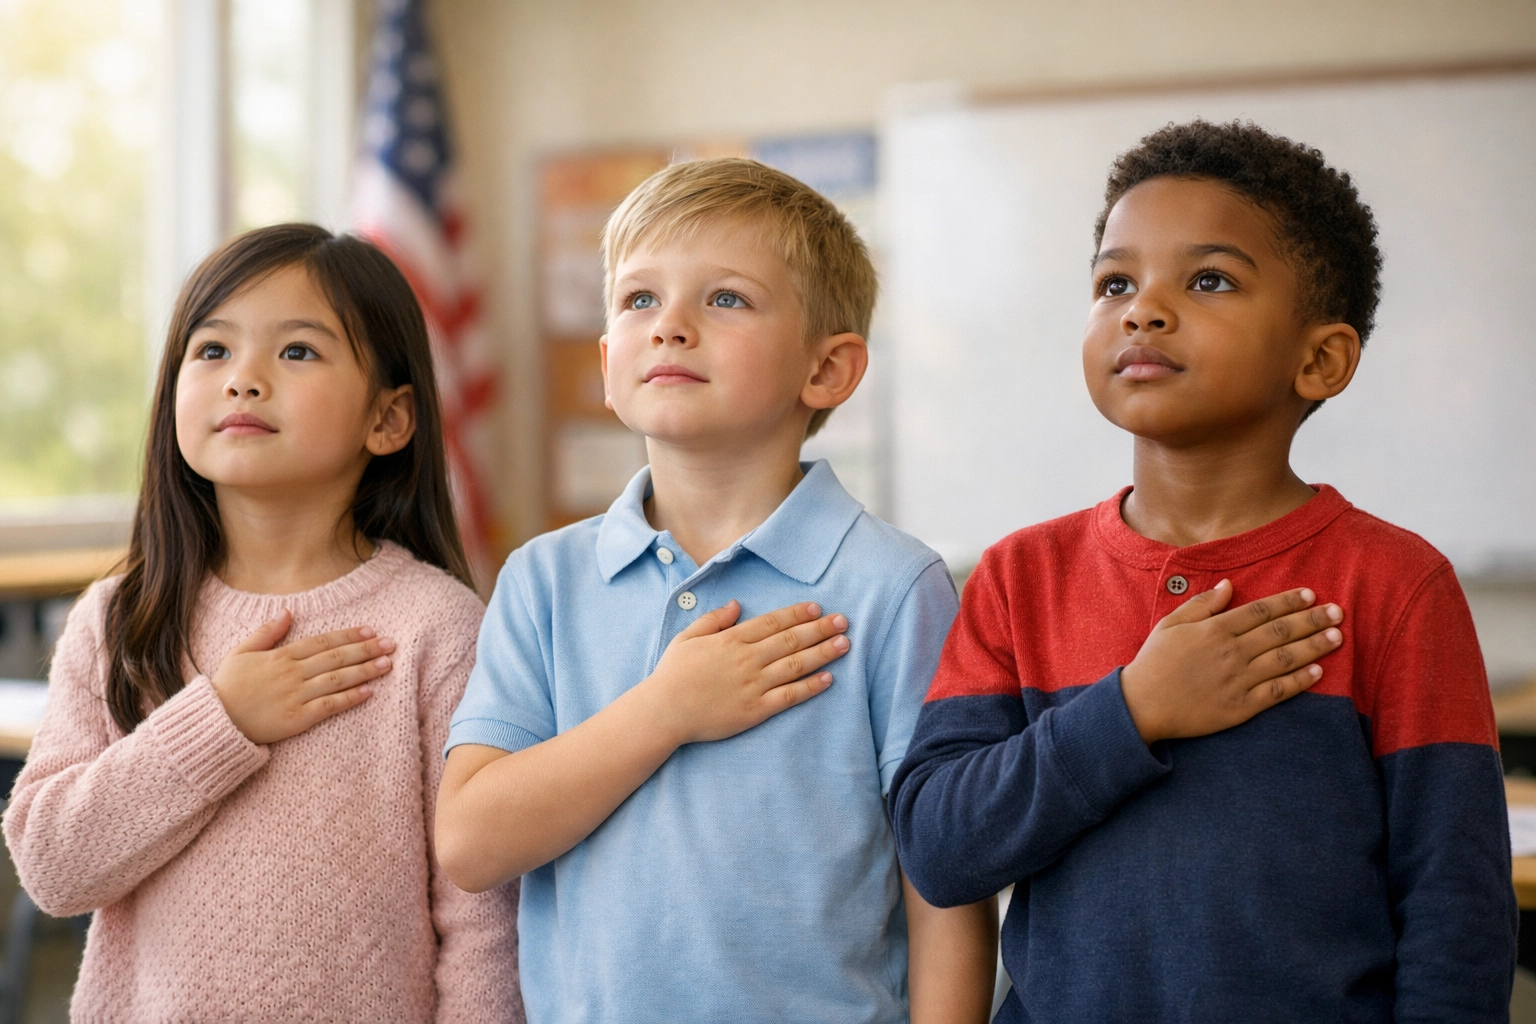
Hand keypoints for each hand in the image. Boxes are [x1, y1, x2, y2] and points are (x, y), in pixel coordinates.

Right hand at [210, 610, 394, 744]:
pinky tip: (367, 692)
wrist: (215, 723)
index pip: (322, 642)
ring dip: (364, 671)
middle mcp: (292, 674)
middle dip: (365, 650)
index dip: (348, 635)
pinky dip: (349, 699)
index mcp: (280, 656)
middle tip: (390, 644)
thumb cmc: (227, 687)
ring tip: (387, 664)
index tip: (369, 630)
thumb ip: (266, 633)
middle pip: (335, 658)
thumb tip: (287, 612)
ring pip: (337, 680)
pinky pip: (328, 707)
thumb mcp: (241, 653)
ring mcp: (296, 696)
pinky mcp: (297, 719)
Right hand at [642, 600, 849, 745]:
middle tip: (843, 621)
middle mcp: (747, 660)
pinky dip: (810, 687)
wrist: (664, 711)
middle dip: (819, 629)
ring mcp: (753, 685)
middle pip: (791, 640)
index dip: (797, 614)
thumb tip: (735, 605)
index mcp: (731, 640)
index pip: (772, 623)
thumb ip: (713, 620)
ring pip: (795, 666)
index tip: (817, 608)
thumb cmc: (673, 674)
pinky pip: (789, 697)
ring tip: (844, 644)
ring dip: (822, 653)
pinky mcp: (755, 710)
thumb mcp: (687, 638)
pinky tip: (828, 679)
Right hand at [1119, 580, 1343, 743]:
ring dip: (1314, 646)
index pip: (1260, 611)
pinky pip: (1277, 692)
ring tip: (1337, 637)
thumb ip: (1201, 604)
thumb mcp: (1170, 625)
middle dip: (1311, 620)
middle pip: (1280, 632)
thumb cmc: (1154, 663)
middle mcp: (1231, 652)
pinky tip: (1318, 672)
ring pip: (1285, 659)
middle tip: (1337, 611)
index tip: (1309, 594)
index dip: (1288, 601)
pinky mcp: (1241, 706)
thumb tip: (1228, 585)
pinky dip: (1299, 681)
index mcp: (1214, 630)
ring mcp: (1238, 680)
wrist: (1142, 706)